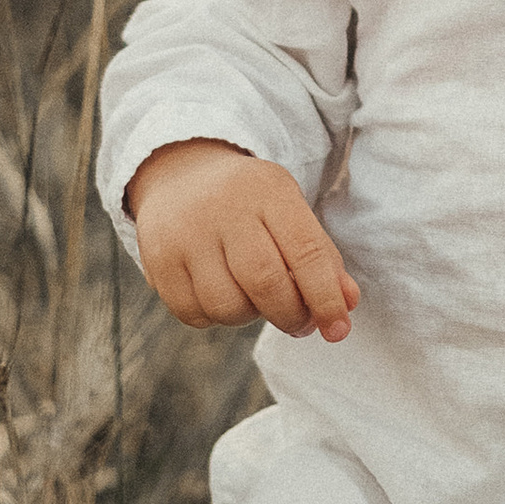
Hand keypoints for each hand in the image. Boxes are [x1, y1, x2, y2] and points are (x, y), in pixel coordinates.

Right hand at [127, 140, 357, 341]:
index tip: (339, 329)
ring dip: (250, 316)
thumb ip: (322, 258)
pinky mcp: (157, 258)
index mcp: (269, 190)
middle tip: (300, 323)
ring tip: (254, 298)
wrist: (182, 173)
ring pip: (227, 306)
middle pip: (266, 283)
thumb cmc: (251, 204)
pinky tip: (222, 293)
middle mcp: (224, 208)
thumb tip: (347, 305)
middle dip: (291, 315)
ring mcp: (186, 233)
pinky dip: (215, 318)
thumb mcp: (291, 213)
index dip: (326, 298)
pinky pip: (193, 313)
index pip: (306, 251)